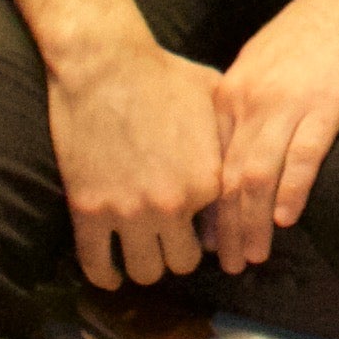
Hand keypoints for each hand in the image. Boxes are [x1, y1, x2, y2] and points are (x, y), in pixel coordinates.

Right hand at [49, 31, 242, 285]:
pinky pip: (96, 265)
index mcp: (209, 181)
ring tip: (140, 251)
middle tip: (167, 240)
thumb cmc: (163, 75)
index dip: (209, 234)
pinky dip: (104, 275)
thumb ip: (233, 144)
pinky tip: (109, 272)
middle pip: (182, 263)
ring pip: (145, 273)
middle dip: (176, 252)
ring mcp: (128, 211)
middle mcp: (172, 204)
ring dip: (144, 265)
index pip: (218, 235)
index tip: (200, 234)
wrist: (104, 63)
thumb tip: (249, 173)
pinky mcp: (88, 210)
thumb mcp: (217, 102)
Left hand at [205, 0, 338, 276]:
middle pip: (227, 177)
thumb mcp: (261, 59)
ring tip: (254, 256)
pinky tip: (288, 219)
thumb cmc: (313, 26)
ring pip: (257, 176)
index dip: (205, 205)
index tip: (205, 238)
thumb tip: (233, 141)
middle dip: (225, 226)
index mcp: (231, 90)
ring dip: (253, 222)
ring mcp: (286, 104)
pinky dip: (292, 192)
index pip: (208, 161)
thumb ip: (243, 99)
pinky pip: (301, 158)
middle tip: (226, 263)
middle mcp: (250, 100)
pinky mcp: (325, 106)